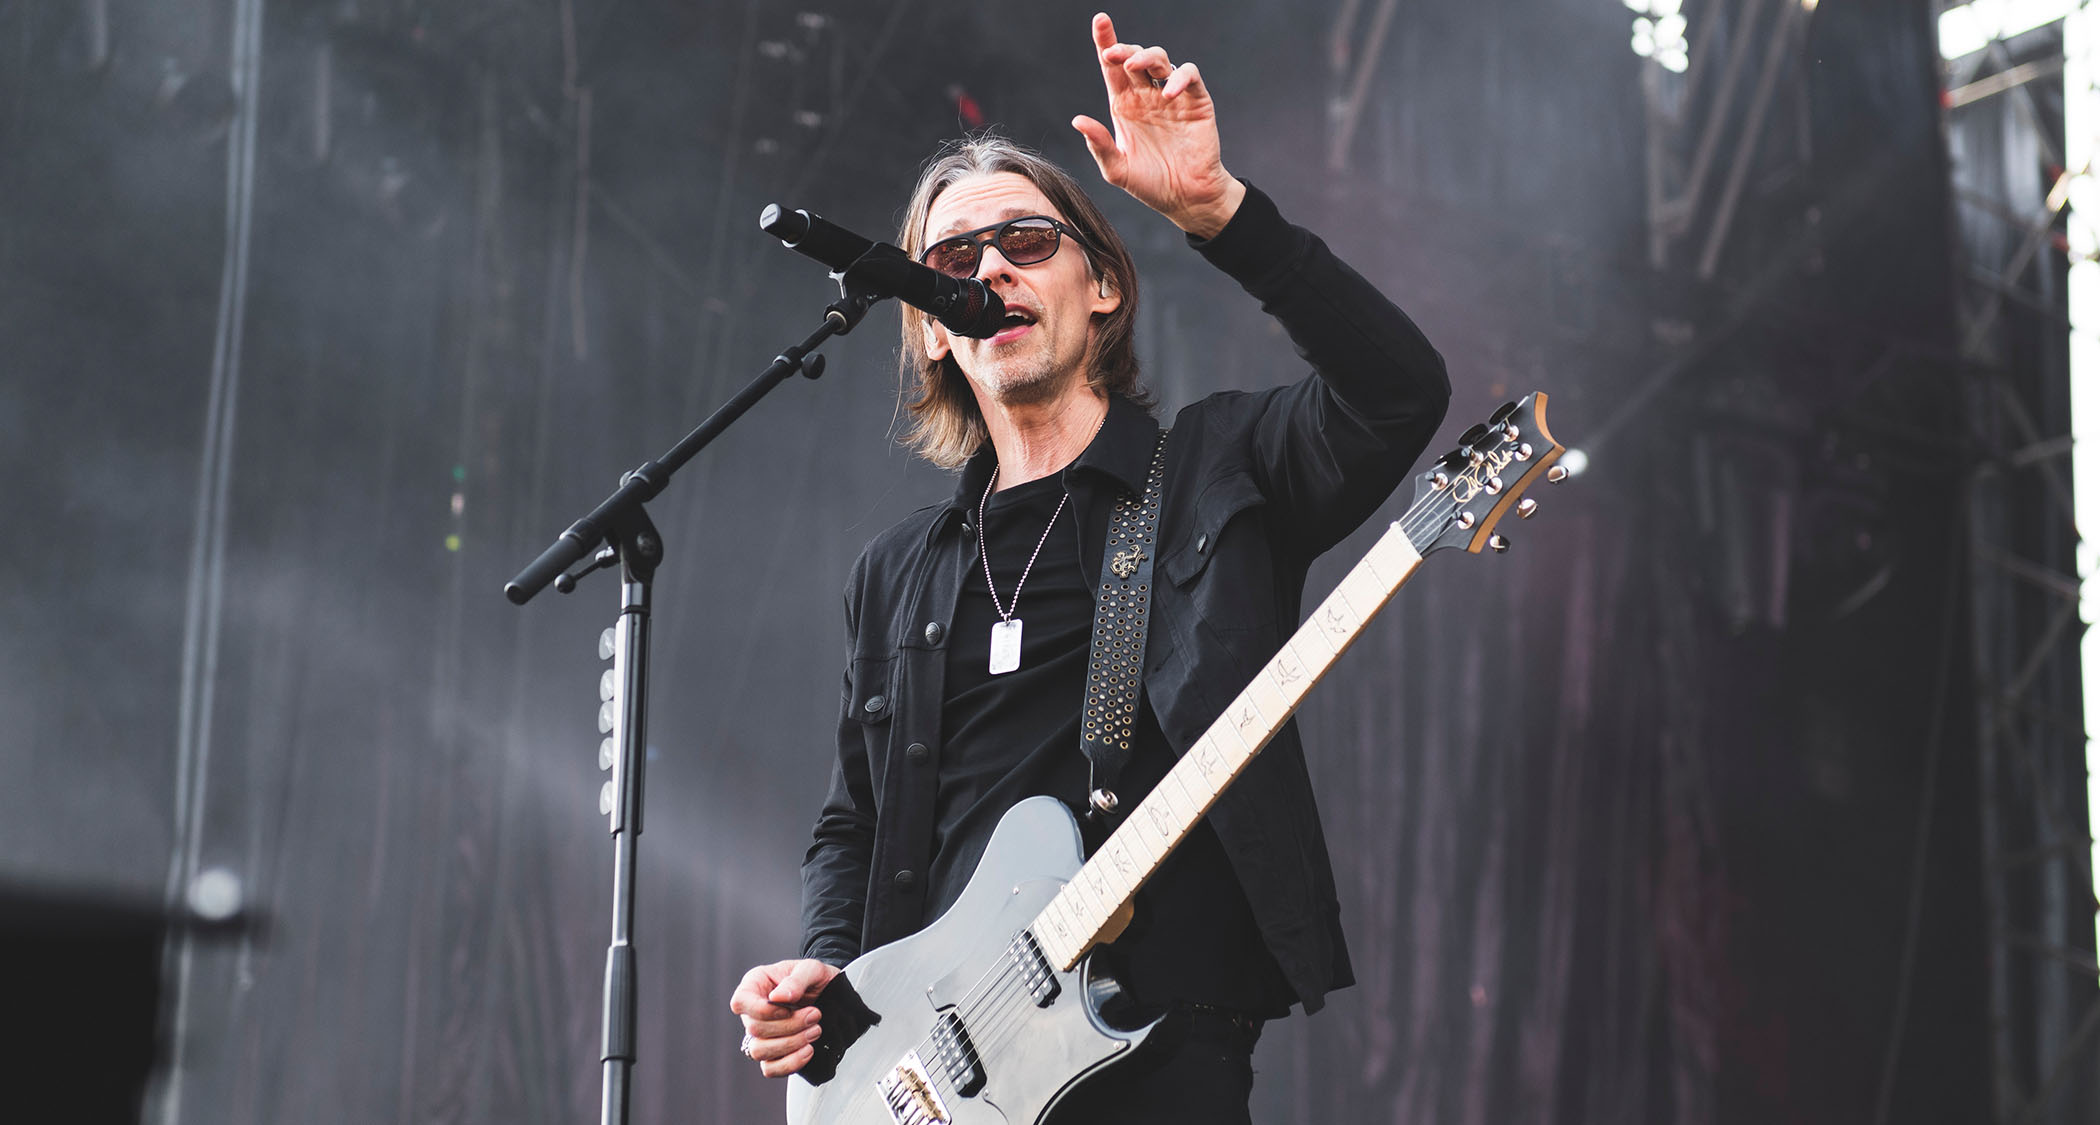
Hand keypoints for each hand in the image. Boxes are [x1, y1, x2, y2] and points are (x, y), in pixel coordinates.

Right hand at [730, 958, 839, 1077]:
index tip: (788, 1008)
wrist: (832, 994)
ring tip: (814, 1031)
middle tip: (815, 1016)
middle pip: (754, 1029)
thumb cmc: (815, 978)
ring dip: (790, 1045)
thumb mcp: (811, 969)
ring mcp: (761, 1034)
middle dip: (789, 1026)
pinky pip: (770, 1069)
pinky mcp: (773, 1053)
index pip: (741, 1002)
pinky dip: (790, 1063)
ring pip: (759, 1052)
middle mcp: (753, 1011)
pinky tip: (808, 1050)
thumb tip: (778, 997)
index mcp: (755, 985)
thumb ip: (795, 981)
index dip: (763, 1010)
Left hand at [1071, 12, 1246, 237]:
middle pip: (1134, 58)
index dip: (1106, 42)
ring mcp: (1172, 97)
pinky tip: (1168, 94)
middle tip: (1112, 55)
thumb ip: (1099, 145)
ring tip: (1135, 69)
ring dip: (1147, 58)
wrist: (1186, 199)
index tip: (1100, 21)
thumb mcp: (1118, 169)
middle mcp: (1147, 96)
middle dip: (1123, 49)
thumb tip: (1078, 120)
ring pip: (1161, 60)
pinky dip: (1180, 78)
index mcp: (1125, 106)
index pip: (1112, 68)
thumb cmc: (1151, 184)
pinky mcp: (1196, 102)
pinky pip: (1189, 76)